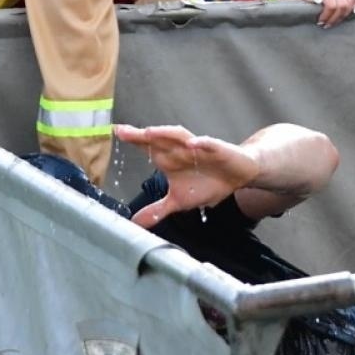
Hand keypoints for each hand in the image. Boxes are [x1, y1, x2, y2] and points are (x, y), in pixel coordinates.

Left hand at [115, 123, 259, 227]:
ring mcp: (199, 148)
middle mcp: (182, 150)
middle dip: (142, 136)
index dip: (133, 140)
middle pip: (159, 140)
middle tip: (122, 131)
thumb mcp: (179, 201)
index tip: (116, 132)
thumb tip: (134, 223)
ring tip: (149, 133)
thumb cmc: (209, 183)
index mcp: (171, 160)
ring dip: (165, 134)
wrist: (238, 176)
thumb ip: (157, 210)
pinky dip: (201, 143)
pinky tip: (193, 144)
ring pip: (180, 138)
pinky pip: (209, 144)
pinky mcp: (218, 150)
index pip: (149, 147)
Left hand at [292, 0, 354, 27]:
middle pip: (342, 5)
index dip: (327, 16)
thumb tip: (318, 1)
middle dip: (335, 18)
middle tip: (328, 24)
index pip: (331, 5)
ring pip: (352, 1)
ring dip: (345, 14)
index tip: (321, 23)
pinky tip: (354, 12)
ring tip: (337, 19)